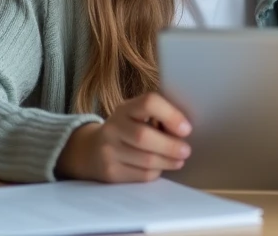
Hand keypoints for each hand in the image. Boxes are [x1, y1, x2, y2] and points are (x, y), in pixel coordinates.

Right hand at [56, 92, 192, 182]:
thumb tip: (185, 130)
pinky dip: (156, 172)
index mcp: (125, 108)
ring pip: (145, 160)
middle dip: (170, 146)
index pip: (148, 103)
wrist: (91, 151)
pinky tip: (161, 167)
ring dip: (168, 161)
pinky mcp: (110, 173)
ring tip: (179, 160)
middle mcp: (113, 128)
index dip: (171, 115)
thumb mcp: (136, 115)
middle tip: (186, 150)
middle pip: (144, 136)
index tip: (186, 129)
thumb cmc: (126, 129)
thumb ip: (157, 116)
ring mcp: (109, 151)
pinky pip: (141, 175)